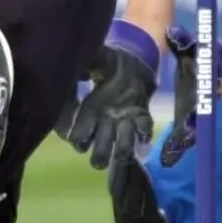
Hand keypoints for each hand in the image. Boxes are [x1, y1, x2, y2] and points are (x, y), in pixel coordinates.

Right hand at [58, 20, 158, 169]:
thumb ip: (84, 65)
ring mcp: (125, 121)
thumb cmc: (107, 63)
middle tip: (98, 162)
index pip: (79, 133)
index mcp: (89, 111)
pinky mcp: (142, 116)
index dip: (77, 139)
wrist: (132, 62)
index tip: (77, 140)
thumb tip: (79, 71)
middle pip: (101, 147)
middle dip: (100, 156)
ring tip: (122, 156)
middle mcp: (106, 122)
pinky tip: (142, 136)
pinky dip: (143, 134)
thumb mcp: (93, 61)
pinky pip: (144, 129)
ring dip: (122, 152)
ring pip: (123, 145)